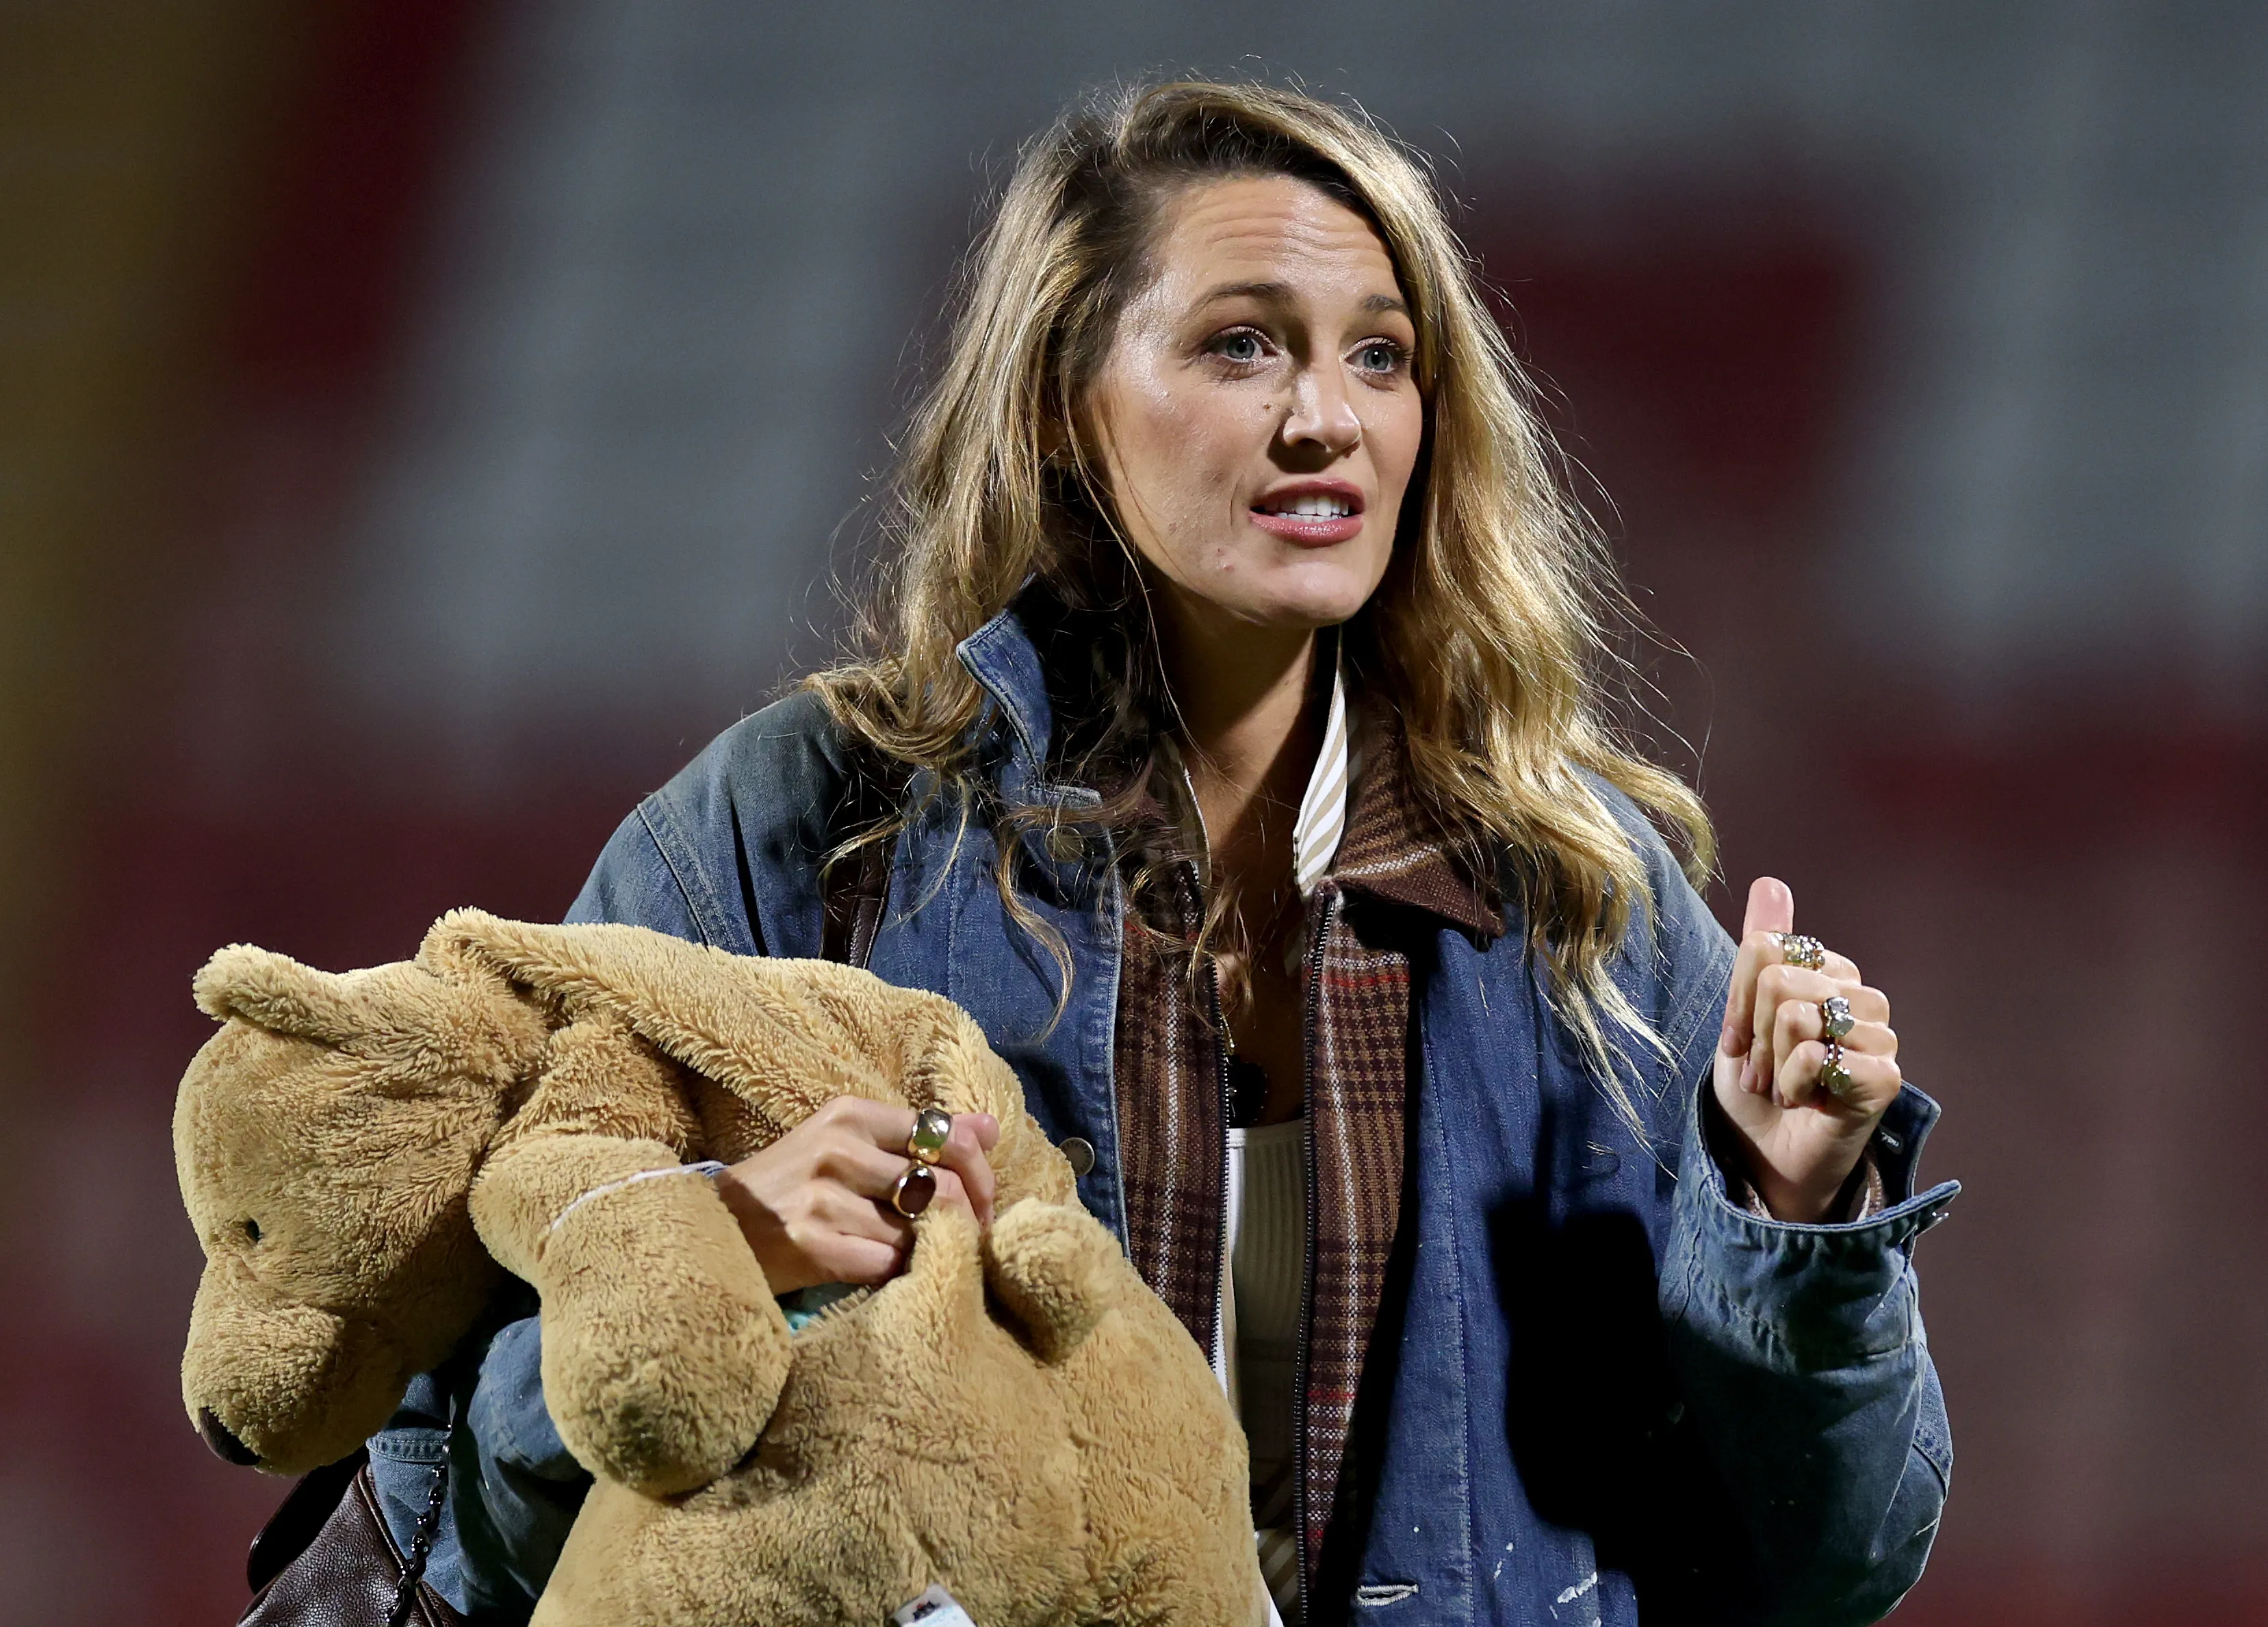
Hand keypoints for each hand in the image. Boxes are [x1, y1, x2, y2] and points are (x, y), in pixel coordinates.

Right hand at [715, 1098, 998, 1293]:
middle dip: (968, 1219)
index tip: (983, 1200)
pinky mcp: (813, 1246)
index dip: (978, 1172)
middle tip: (970, 1240)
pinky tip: (889, 1273)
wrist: (716, 1226)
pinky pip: (888, 1265)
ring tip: (923, 1256)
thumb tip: (991, 1127)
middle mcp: (839, 1149)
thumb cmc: (792, 1184)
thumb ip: (920, 1135)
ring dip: (930, 1250)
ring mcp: (823, 1198)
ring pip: (918, 1230)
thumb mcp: (849, 1143)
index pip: (943, 1135)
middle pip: (941, 1185)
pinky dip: (899, 1274)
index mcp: (851, 1115)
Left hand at [1713, 877, 1900, 1221]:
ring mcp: (1880, 1036)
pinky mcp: (1886, 1077)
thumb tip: (1770, 882)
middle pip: (1778, 980)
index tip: (1739, 1041)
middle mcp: (1863, 997)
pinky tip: (1810, 1104)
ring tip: (1785, 1088)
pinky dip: (1794, 1084)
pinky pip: (1816, 1055)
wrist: (1767, 1158)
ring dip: (1772, 1064)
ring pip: (1795, 1014)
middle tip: (1763, 1072)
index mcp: (1832, 973)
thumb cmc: (1756, 1090)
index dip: (1737, 1000)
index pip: (1766, 947)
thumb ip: (1758, 950)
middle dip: (1754, 1035)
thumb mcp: (1742, 1015)